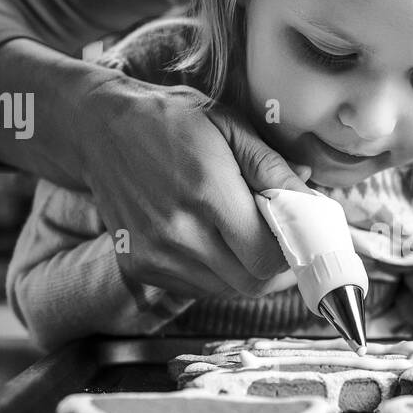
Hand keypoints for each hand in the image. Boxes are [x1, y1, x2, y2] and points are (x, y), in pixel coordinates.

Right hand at [77, 74, 309, 298]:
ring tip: (242, 236)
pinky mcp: (139, 267)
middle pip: (251, 284)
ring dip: (245, 271)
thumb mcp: (229, 126)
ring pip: (226, 291)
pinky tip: (211, 241)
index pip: (267, 257)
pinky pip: (197, 289)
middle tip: (279, 242)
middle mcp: (177, 232)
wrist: (99, 130)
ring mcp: (154, 255)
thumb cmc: (171, 121)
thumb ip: (272, 168)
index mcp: (207, 193)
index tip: (297, 236)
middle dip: (275, 268)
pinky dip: (215, 273)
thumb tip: (312, 202)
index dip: (291, 252)